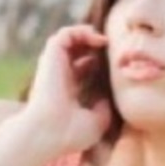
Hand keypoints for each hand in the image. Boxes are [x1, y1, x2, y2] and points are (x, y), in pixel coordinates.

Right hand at [22, 25, 111, 154]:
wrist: (49, 132)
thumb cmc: (69, 134)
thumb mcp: (96, 123)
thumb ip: (103, 109)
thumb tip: (108, 98)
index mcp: (66, 92)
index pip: (80, 69)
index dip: (97, 63)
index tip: (114, 66)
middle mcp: (58, 77)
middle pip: (75, 52)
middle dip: (93, 46)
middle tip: (111, 50)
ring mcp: (53, 66)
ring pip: (69, 39)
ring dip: (87, 35)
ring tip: (104, 41)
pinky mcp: (51, 57)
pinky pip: (66, 34)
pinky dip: (82, 31)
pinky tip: (98, 40)